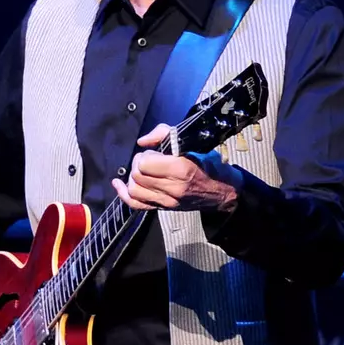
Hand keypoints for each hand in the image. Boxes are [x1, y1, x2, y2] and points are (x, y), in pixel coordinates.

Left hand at [111, 124, 240, 211]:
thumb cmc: (211, 165)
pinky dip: (124, 194)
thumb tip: (143, 141)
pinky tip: (119, 184)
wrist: (224, 191)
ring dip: (134, 177)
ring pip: (134, 190)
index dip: (146, 155)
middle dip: (139, 163)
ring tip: (144, 170)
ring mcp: (167, 201)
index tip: (155, 152)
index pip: (145, 163)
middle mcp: (173, 188)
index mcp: (181, 169)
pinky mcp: (164, 208)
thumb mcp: (195, 144)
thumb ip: (166, 135)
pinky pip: (136, 205)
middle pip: (137, 175)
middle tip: (150, 159)